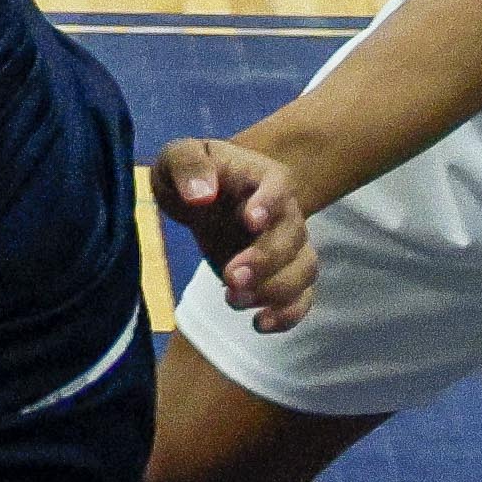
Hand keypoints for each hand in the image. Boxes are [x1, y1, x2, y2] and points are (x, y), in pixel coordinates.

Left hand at [153, 133, 315, 330]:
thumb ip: (188, 166)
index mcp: (262, 177)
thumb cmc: (192, 172)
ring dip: (275, 290)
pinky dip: (288, 314)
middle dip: (265, 260)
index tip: (250, 221)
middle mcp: (284, 211)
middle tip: (231, 277)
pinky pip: (301, 297)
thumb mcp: (178, 158)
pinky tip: (258, 324)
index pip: (279, 187)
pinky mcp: (280, 274)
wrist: (203, 192)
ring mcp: (286, 245)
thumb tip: (200, 194)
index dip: (269, 204)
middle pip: (293, 236)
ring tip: (233, 300)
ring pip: (304, 269)